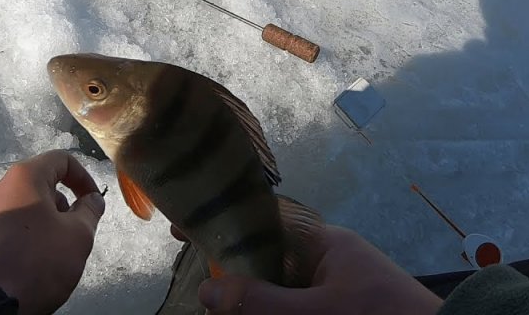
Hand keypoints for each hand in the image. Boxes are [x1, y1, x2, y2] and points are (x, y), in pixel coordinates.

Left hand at [0, 150, 105, 314]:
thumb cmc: (38, 260)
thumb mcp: (78, 235)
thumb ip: (90, 210)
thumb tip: (92, 199)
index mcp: (25, 177)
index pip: (62, 160)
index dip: (85, 177)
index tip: (93, 202)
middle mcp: (0, 187)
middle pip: (42, 185)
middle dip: (64, 205)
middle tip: (75, 232)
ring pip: (26, 207)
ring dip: (46, 222)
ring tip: (54, 251)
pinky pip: (9, 226)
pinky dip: (26, 236)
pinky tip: (32, 261)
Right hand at [197, 225, 441, 314]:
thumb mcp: (316, 313)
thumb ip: (261, 303)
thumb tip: (204, 290)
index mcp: (325, 243)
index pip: (265, 221)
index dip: (225, 223)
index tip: (186, 228)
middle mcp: (329, 260)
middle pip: (267, 257)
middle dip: (232, 269)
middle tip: (193, 278)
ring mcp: (337, 288)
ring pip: (282, 285)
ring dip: (253, 295)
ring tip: (216, 302)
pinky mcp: (343, 308)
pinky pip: (300, 302)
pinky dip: (277, 307)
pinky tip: (255, 312)